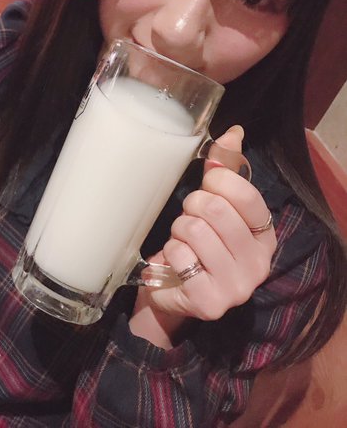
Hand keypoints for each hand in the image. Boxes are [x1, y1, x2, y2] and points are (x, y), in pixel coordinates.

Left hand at [129, 126, 276, 347]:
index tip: (207, 186)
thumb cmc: (197, 242)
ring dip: (179, 230)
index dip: (217, 181)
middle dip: (192, 206)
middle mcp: (259, 263)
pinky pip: (179, 255)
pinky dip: (169, 252)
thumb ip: (225, 169)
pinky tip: (176, 262)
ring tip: (183, 241)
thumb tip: (233, 132)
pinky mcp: (210, 302)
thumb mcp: (215, 204)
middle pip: (215, 209)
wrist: (174, 291)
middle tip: (189, 217)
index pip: (246, 193)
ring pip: (194, 230)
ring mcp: (237, 286)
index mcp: (265, 235)